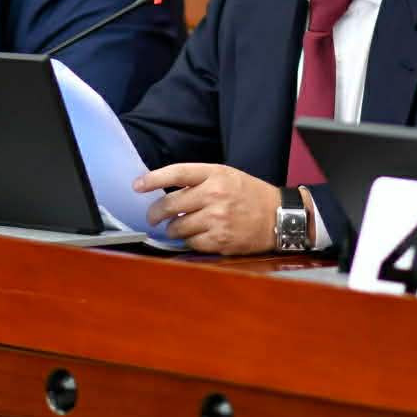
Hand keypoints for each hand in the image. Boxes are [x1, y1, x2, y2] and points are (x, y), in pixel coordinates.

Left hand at [133, 163, 281, 253]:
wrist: (278, 216)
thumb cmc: (249, 194)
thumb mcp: (226, 176)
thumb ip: (198, 181)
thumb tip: (166, 193)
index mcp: (215, 174)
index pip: (176, 173)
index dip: (152, 179)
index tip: (137, 185)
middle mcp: (215, 195)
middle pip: (170, 205)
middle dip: (156, 213)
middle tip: (153, 216)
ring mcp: (217, 219)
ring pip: (177, 227)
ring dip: (173, 228)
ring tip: (178, 226)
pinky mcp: (220, 240)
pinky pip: (191, 243)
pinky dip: (189, 241)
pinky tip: (195, 236)